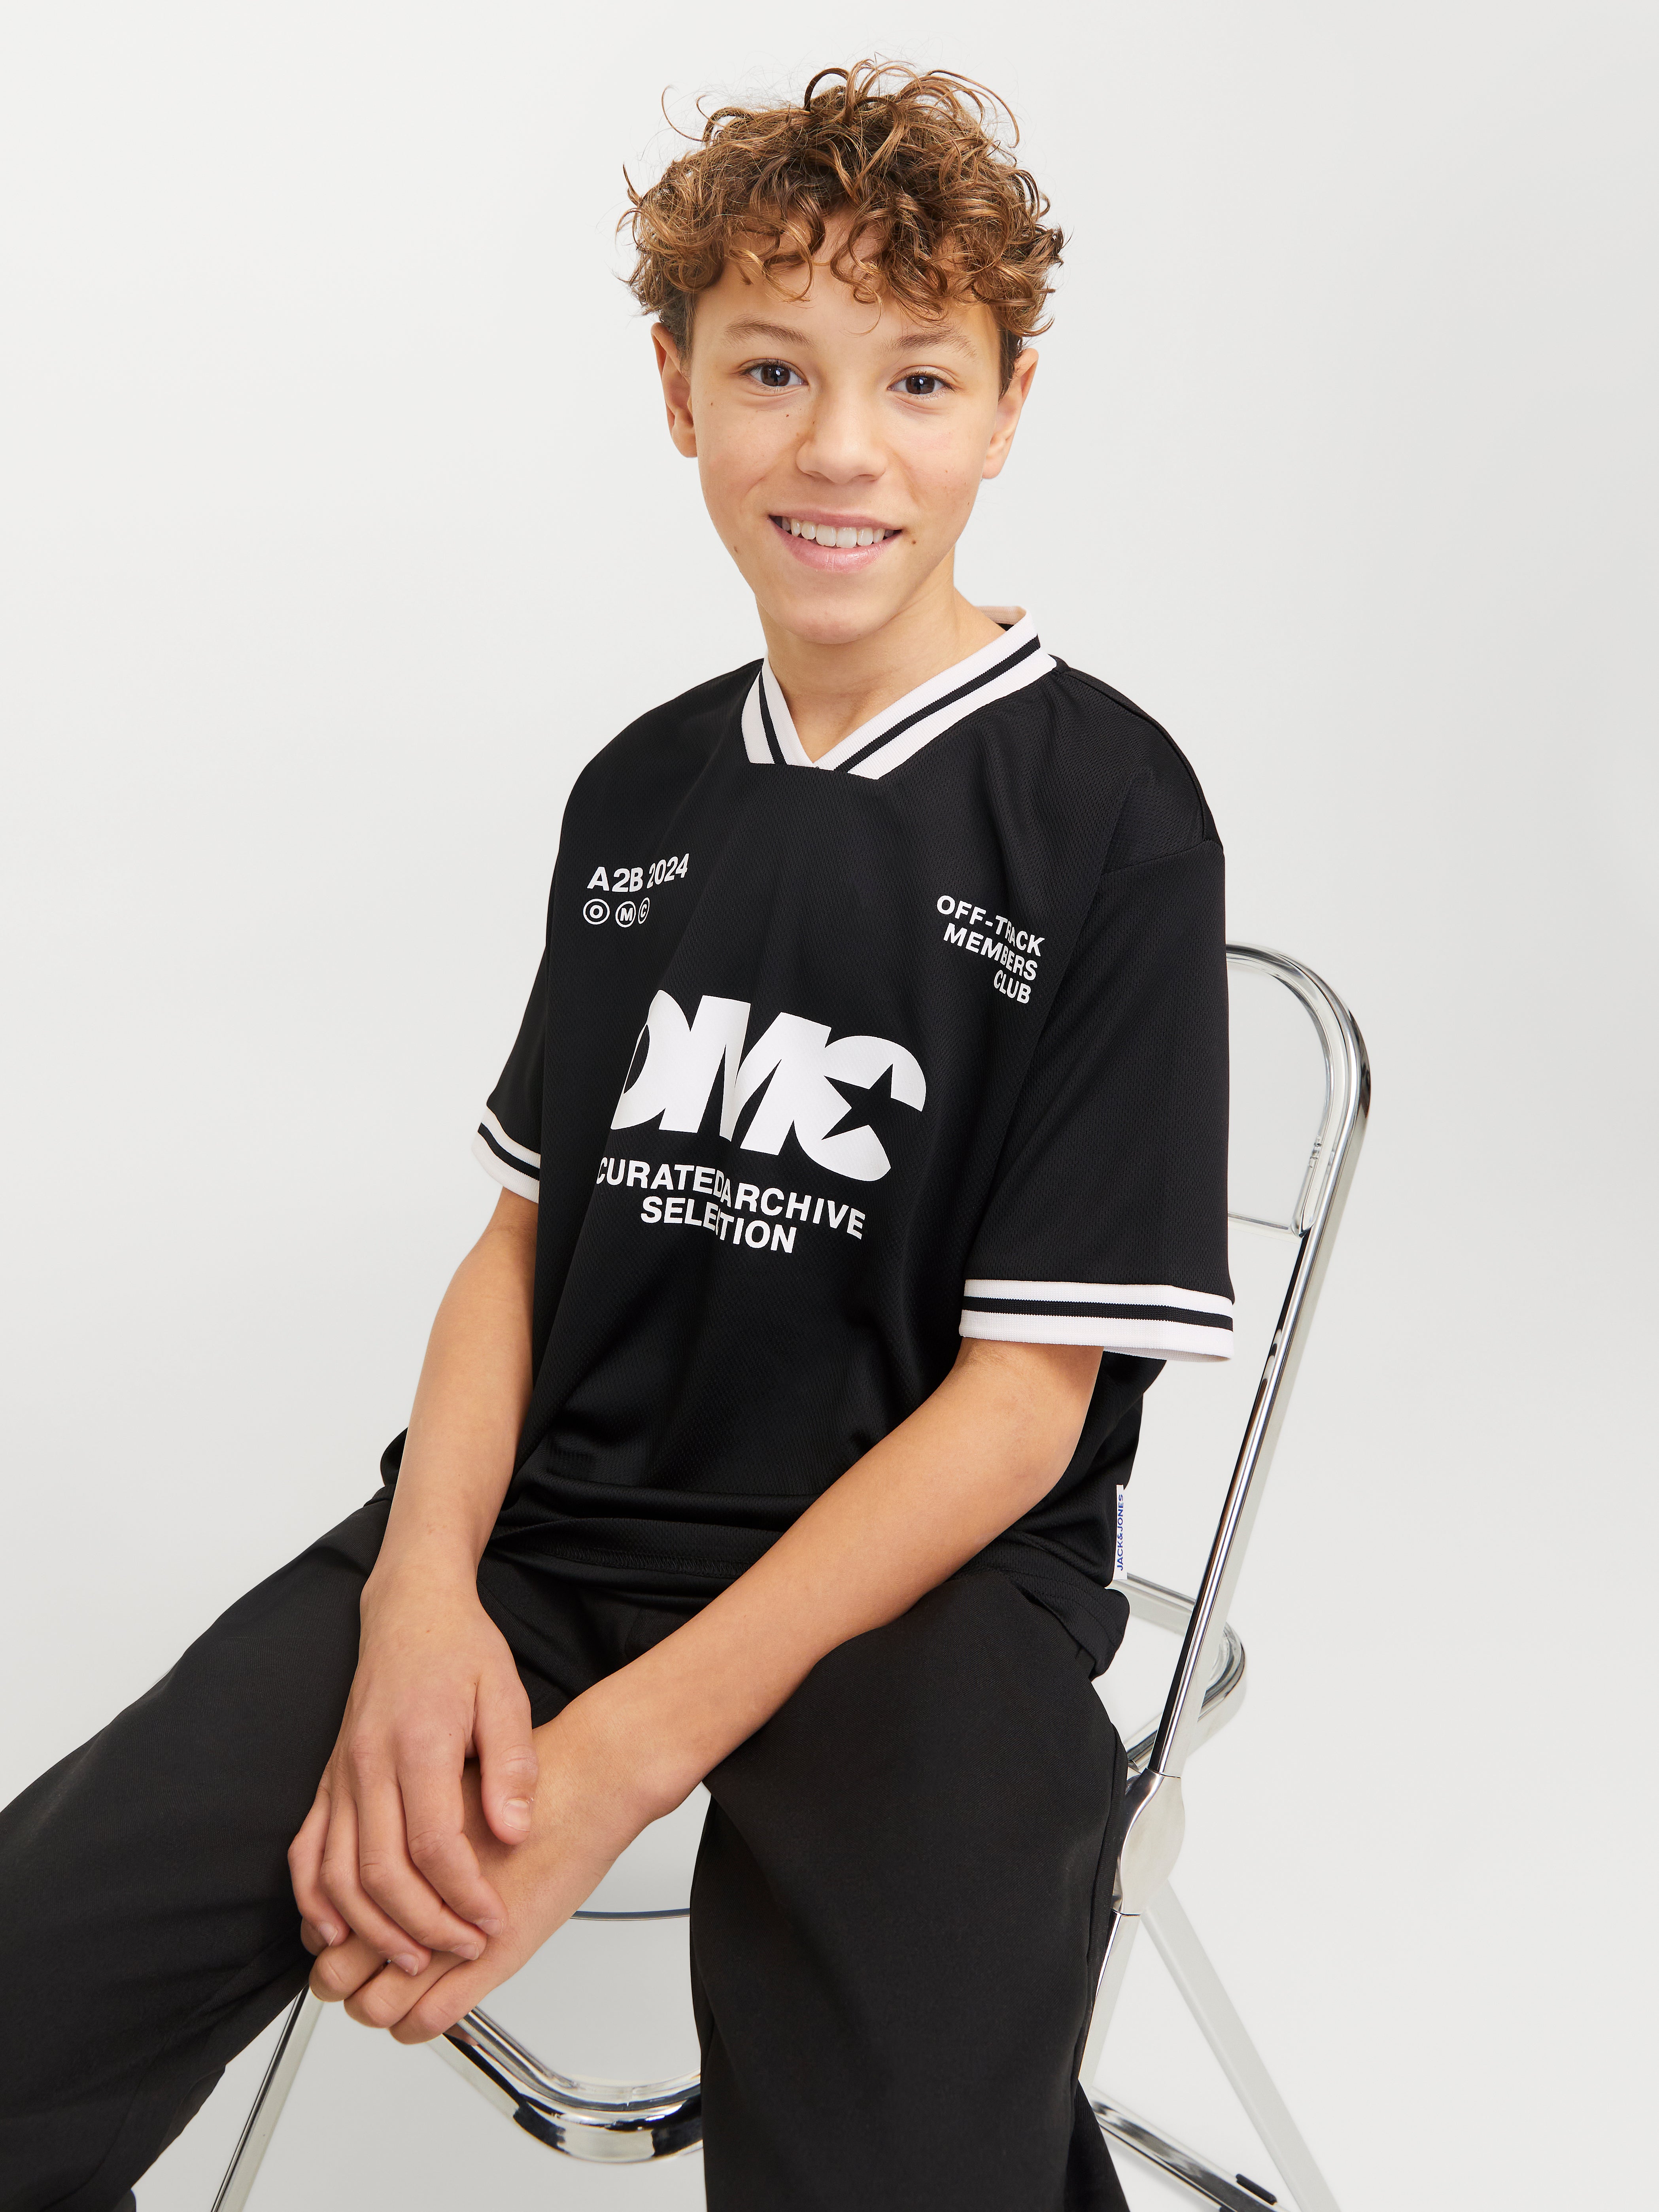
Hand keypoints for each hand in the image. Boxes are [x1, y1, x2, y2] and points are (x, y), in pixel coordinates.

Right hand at [288, 1566, 539, 1975]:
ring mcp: (340, 1775)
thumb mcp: (506, 1695)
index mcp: (418, 1744)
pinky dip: (315, 1900)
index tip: (493, 1920)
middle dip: (423, 1925)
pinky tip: (336, 1932)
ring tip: (414, 1958)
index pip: (433, 1844)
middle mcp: (368, 1764)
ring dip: (371, 1926)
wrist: (410, 1611)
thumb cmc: (461, 1651)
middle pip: (381, 1871)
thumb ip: (511, 1765)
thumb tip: (515, 1833)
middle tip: (464, 1950)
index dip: (463, 1894)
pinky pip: (306, 1853)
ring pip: (337, 1873)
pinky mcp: (328, 1781)